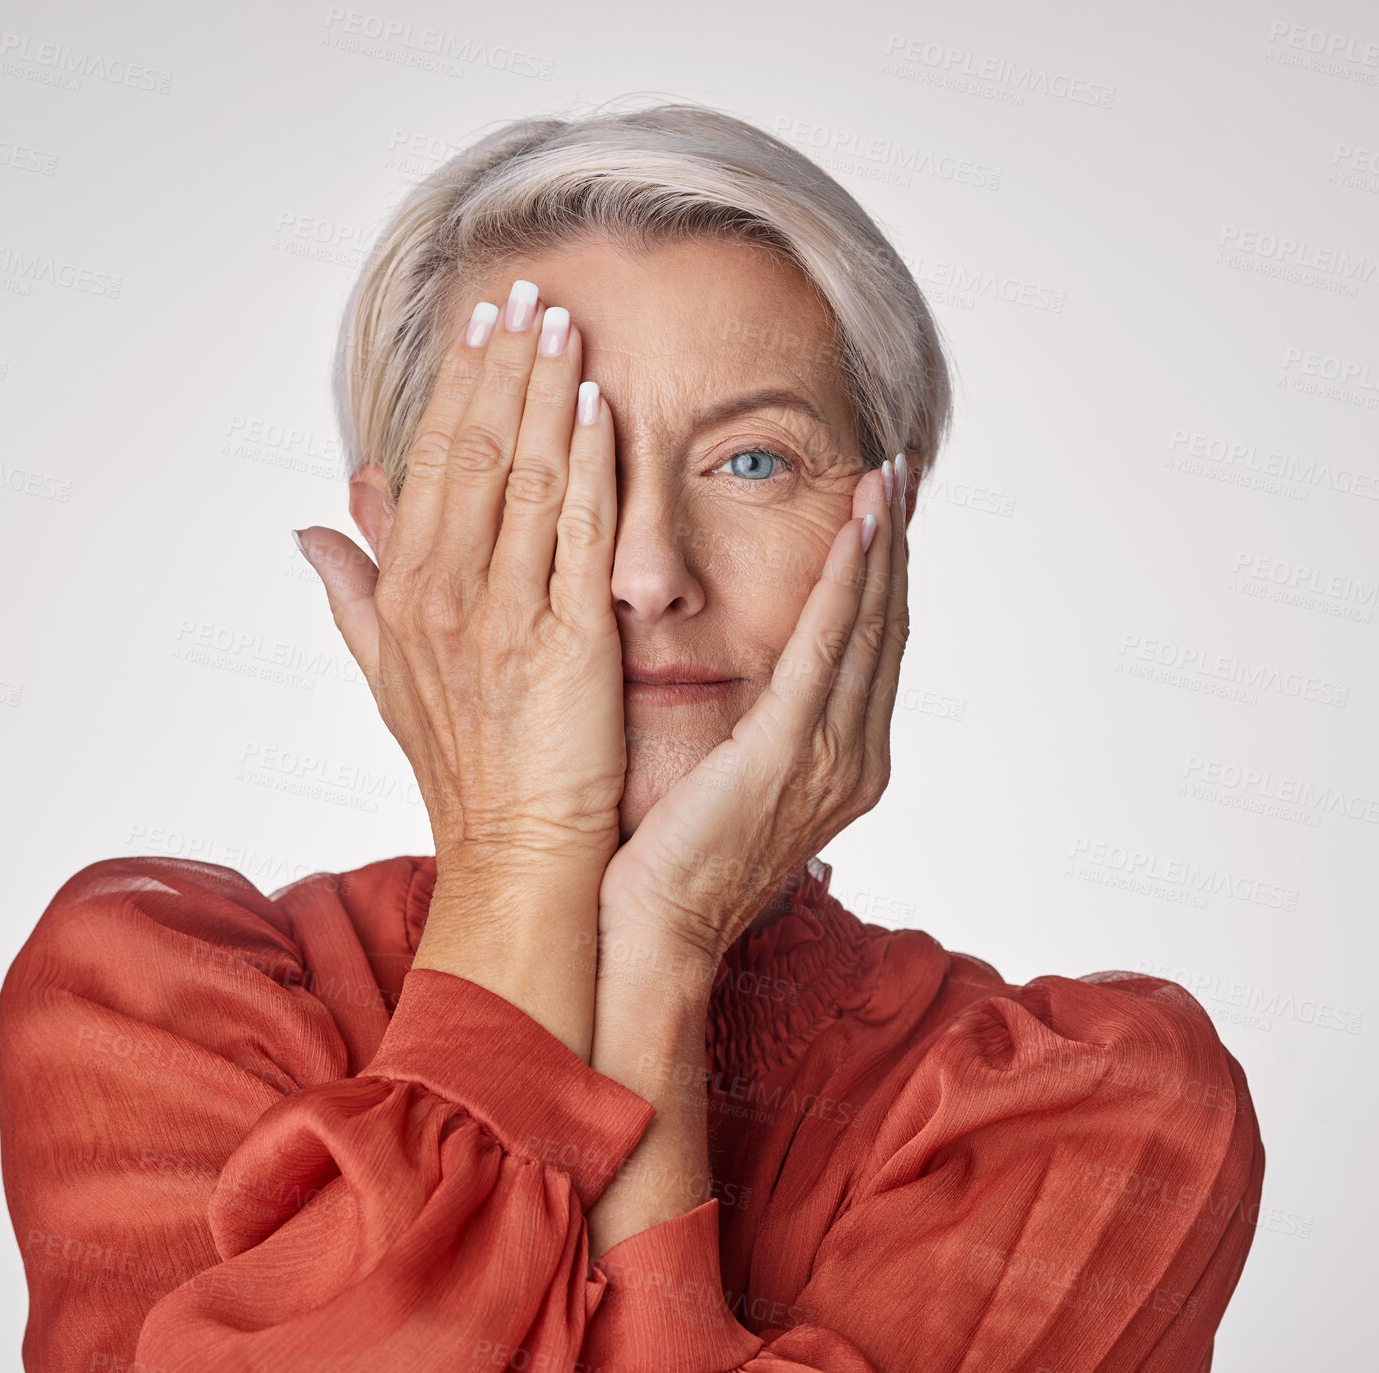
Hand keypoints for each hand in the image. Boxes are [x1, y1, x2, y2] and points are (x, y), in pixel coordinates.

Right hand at [296, 282, 625, 871]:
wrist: (516, 855)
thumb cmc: (463, 771)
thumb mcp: (387, 678)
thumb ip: (351, 594)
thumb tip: (312, 525)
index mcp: (406, 597)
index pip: (431, 467)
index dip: (456, 388)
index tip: (479, 324)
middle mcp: (446, 598)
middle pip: (474, 456)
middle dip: (501, 366)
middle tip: (526, 290)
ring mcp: (507, 619)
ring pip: (525, 481)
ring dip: (544, 393)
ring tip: (563, 323)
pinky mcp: (571, 644)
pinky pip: (579, 536)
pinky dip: (587, 466)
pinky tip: (597, 407)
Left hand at [598, 454, 910, 966]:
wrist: (654, 935)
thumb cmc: (673, 864)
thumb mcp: (733, 786)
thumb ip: (762, 734)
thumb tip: (752, 693)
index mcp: (846, 766)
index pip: (874, 650)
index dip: (884, 576)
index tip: (884, 514)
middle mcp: (855, 760)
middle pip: (887, 629)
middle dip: (896, 547)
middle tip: (902, 474)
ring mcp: (830, 758)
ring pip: (868, 627)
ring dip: (880, 546)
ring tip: (888, 480)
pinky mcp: (787, 751)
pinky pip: (823, 649)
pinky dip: (845, 584)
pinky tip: (855, 531)